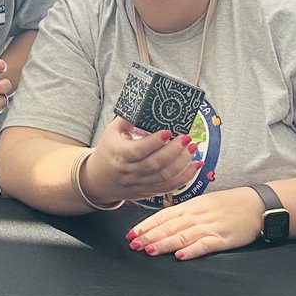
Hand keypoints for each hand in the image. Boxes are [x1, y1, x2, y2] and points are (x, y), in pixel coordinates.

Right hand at [81, 116, 201, 204]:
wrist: (100, 179)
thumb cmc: (109, 150)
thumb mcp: (112, 131)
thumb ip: (129, 118)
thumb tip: (147, 103)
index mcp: (119, 155)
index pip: (138, 150)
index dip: (154, 142)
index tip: (168, 131)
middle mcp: (129, 172)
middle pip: (155, 164)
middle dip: (174, 151)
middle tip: (187, 138)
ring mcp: (140, 184)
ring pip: (164, 177)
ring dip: (182, 163)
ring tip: (193, 148)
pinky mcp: (149, 192)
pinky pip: (169, 187)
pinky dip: (185, 177)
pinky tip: (195, 165)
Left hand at [126, 186, 264, 260]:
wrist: (257, 204)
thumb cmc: (229, 204)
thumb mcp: (204, 203)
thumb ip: (185, 213)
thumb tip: (164, 223)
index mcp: (191, 206)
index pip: (164, 215)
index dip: (146, 225)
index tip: (131, 234)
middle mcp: (197, 215)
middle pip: (169, 226)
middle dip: (149, 236)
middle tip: (133, 244)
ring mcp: (210, 226)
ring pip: (182, 235)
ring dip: (165, 243)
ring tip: (150, 250)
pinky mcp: (223, 238)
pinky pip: (204, 245)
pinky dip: (191, 250)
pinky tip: (180, 256)